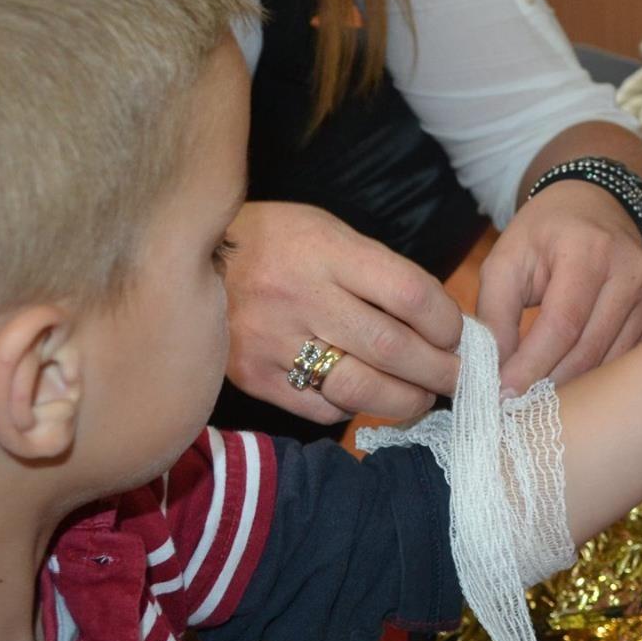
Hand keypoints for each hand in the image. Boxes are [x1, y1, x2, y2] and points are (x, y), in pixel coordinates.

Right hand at [223, 201, 462, 421]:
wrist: (182, 260)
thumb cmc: (272, 242)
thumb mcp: (325, 232)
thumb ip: (375, 272)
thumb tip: (437, 321)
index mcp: (326, 251)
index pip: (408, 293)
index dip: (446, 322)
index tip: (458, 335)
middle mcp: (302, 296)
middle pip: (392, 347)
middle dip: (439, 371)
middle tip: (460, 379)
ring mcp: (274, 340)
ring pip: (360, 388)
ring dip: (405, 401)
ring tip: (422, 399)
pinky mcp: (254, 376)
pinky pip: (320, 407)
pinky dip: (352, 408)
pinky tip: (362, 397)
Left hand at [478, 180, 641, 394]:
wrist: (596, 204)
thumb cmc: (545, 232)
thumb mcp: (506, 259)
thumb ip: (496, 313)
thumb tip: (496, 370)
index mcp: (588, 251)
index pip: (562, 323)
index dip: (531, 364)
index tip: (502, 392)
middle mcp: (629, 273)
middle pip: (588, 349)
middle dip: (548, 383)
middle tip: (515, 405)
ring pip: (610, 361)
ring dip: (572, 387)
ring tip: (537, 400)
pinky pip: (625, 360)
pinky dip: (595, 379)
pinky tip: (568, 386)